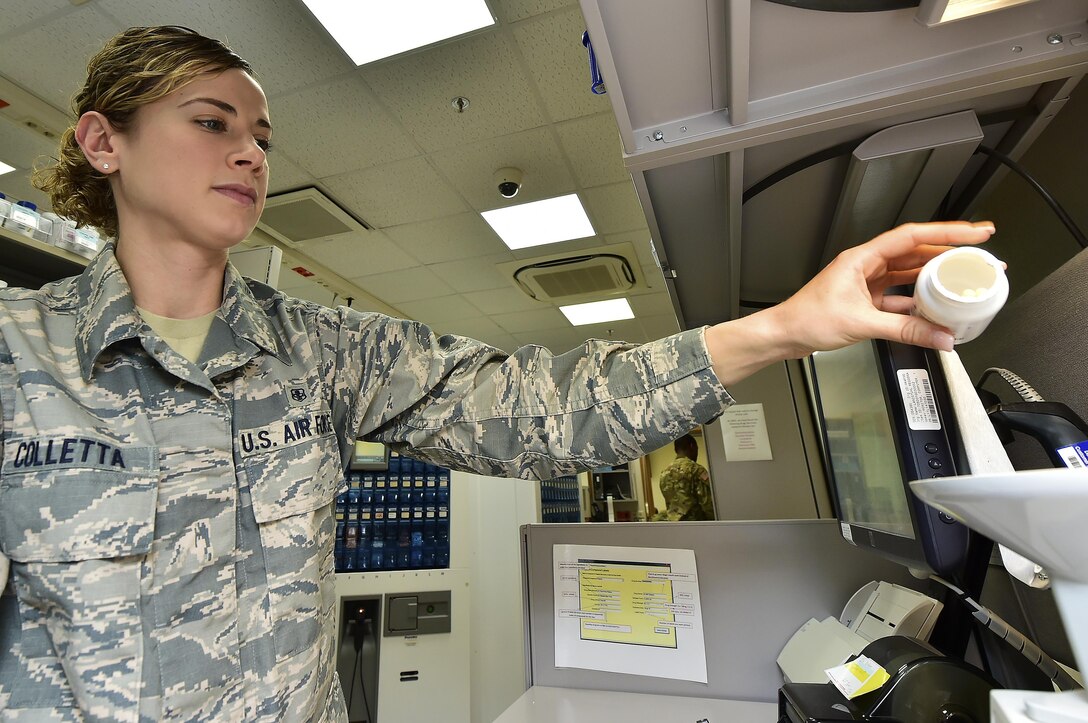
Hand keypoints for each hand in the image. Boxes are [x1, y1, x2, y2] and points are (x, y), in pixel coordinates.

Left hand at [704, 221, 995, 386]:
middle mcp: (865, 266)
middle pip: (914, 252)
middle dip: (948, 253)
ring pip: (907, 274)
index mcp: (862, 258)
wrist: (783, 335)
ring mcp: (865, 283)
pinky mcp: (864, 301)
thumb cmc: (806, 319)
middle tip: (978, 255)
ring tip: (961, 279)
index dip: (947, 233)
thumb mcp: (862, 324)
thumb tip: (938, 335)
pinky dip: (915, 302)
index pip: (912, 236)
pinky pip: (897, 296)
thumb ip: (905, 331)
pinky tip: (931, 309)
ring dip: (933, 277)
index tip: (975, 232)